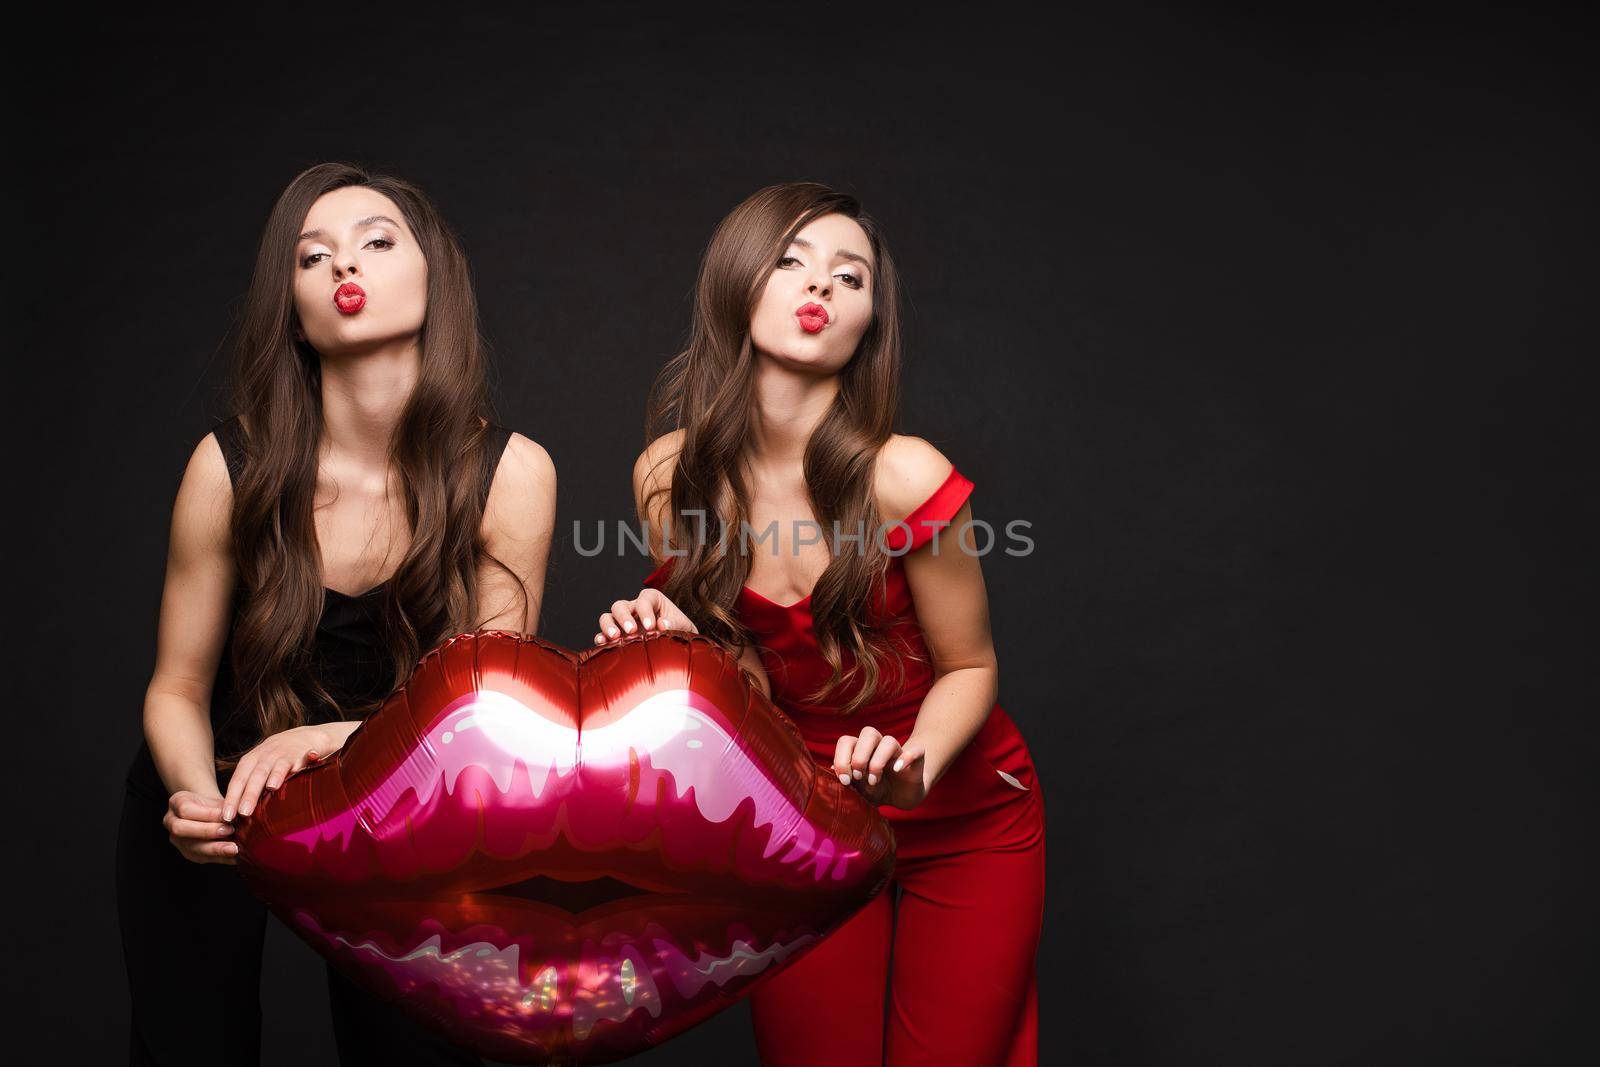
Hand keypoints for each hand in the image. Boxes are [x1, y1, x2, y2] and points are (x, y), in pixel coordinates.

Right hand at [164, 790, 237, 864]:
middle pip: (181, 829)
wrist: (209, 812)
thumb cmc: (214, 803)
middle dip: (207, 831)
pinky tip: (235, 858)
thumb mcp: (216, 799)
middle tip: (230, 831)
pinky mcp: (188, 853)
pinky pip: (201, 858)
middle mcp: (171, 822)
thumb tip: (239, 815)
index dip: (208, 815)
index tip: (228, 817)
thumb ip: (224, 807)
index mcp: (176, 802)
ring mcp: (177, 839)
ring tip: (234, 848)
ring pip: (190, 846)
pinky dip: (221, 858)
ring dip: (214, 848)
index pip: (186, 810)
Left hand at [221, 723, 341, 821]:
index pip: (238, 780)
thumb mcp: (259, 770)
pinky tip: (301, 766)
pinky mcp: (302, 753)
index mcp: (250, 761)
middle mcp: (265, 756)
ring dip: (274, 776)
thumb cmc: (277, 759)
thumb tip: (235, 818)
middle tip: (244, 812)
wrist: (303, 737)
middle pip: (255, 775)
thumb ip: (249, 788)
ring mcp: (284, 754)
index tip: (227, 817)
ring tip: (271, 788)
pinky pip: (303, 756)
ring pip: (277, 766)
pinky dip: (305, 757)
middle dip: (249, 794)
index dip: (232, 798)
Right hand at [594, 589, 698, 644]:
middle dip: (624, 617)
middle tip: (632, 631)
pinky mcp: (616, 637)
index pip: (644, 599)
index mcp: (652, 600)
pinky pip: (602, 634)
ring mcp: (623, 622)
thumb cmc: (680, 632)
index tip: (651, 627)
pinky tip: (603, 644)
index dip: (645, 611)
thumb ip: (675, 623)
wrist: (677, 647)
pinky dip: (601, 638)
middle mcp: (634, 608)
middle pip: (620, 605)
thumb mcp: (683, 627)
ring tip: (616, 638)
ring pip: (608, 616)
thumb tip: (662, 624)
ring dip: (608, 626)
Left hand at [832, 729, 928, 810]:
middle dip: (859, 756)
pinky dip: (907, 757)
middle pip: (868, 733)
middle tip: (857, 777)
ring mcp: (898, 751)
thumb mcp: (858, 790)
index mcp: (861, 749)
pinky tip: (897, 770)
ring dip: (878, 761)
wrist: (902, 796)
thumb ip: (845, 779)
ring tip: (873, 781)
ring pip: (888, 740)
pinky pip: (916, 750)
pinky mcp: (916, 759)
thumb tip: (830, 769)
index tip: (844, 780)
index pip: (847, 741)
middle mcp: (878, 746)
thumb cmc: (877, 790)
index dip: (842, 758)